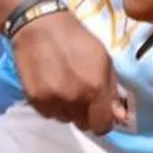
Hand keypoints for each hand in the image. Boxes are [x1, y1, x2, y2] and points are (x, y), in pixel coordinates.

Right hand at [11, 12, 127, 134]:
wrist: (39, 26)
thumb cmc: (76, 39)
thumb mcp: (103, 60)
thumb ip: (111, 90)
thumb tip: (119, 116)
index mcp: (95, 89)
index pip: (102, 125)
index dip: (103, 122)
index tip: (100, 114)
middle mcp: (74, 99)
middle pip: (82, 124)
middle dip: (85, 114)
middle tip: (81, 96)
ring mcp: (51, 100)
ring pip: (64, 119)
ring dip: (66, 109)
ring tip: (63, 88)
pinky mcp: (33, 99)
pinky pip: (47, 113)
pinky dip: (51, 105)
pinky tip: (50, 87)